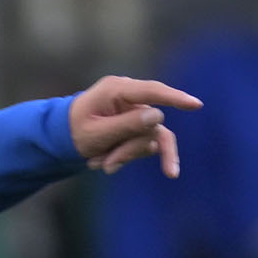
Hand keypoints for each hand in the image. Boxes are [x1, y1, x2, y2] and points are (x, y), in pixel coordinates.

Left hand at [68, 75, 202, 176]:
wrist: (61, 137)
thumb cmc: (74, 131)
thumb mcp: (95, 133)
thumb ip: (126, 125)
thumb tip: (159, 117)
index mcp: (117, 89)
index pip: (153, 91)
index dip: (175, 99)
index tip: (196, 105)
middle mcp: (131, 97)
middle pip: (150, 126)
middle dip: (128, 150)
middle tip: (105, 167)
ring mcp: (137, 112)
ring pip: (150, 139)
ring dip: (124, 156)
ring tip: (96, 164)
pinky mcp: (139, 126)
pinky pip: (146, 145)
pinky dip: (127, 157)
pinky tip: (108, 167)